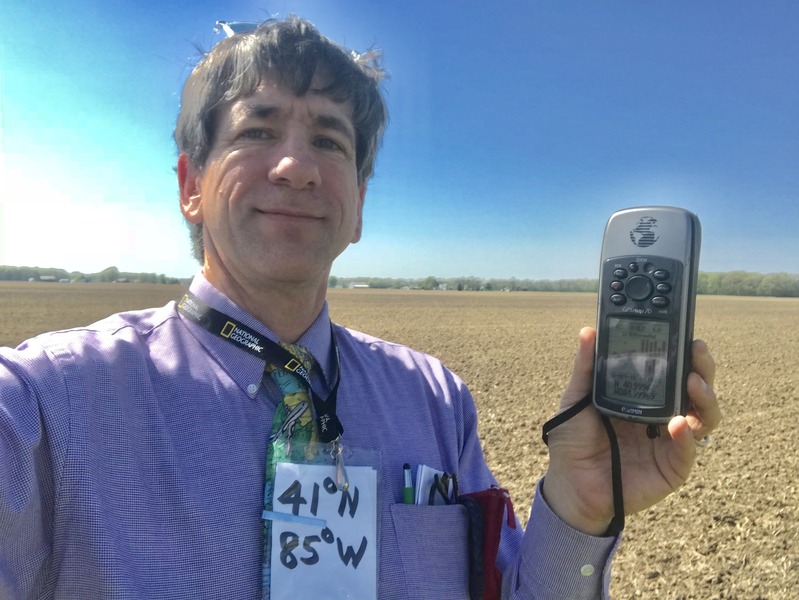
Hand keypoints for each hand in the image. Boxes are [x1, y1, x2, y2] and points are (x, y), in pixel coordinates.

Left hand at [542, 327, 720, 534]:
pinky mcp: (672, 467)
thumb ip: (585, 368)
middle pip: (695, 389)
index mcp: (642, 397)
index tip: (684, 332)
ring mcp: (670, 441)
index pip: (671, 370)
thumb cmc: (573, 442)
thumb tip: (588, 331)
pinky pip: (689, 449)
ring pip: (704, 416)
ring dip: (705, 398)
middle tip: (696, 350)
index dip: (681, 352)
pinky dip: (686, 435)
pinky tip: (677, 423)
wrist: (570, 484)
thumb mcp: (576, 400)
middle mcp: (662, 416)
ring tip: (693, 382)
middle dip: (701, 366)